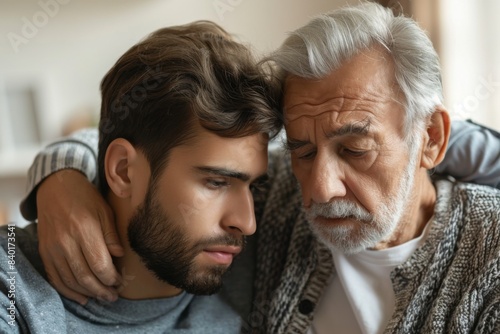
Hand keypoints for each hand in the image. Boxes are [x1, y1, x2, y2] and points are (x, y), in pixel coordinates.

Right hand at [36, 169, 123, 303]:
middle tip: (113, 296)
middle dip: (101, 290)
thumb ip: (111, 235)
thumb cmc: (85, 198)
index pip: (100, 264)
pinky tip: (81, 297)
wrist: (55, 187)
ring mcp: (52, 248)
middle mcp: (66, 242)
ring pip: (70, 280)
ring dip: (87, 293)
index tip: (119, 281)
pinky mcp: (44, 252)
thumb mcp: (105, 211)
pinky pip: (55, 278)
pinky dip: (68, 291)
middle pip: (85, 276)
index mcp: (84, 230)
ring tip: (101, 297)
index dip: (111, 277)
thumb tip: (120, 256)